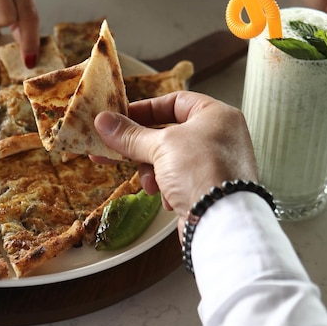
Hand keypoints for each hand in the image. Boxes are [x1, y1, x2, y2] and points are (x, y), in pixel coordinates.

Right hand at [94, 91, 257, 239]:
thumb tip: (103, 121)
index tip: (121, 118)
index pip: (175, 101)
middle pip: (169, 132)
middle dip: (142, 146)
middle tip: (114, 148)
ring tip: (150, 184)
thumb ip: (130, 134)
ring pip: (170, 158)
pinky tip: (167, 198)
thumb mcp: (161, 146)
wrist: (222, 223)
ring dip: (153, 171)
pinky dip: (168, 187)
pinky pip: (179, 180)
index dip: (146, 109)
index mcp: (216, 115)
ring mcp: (216, 163)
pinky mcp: (209, 188)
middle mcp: (220, 136)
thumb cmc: (202, 172)